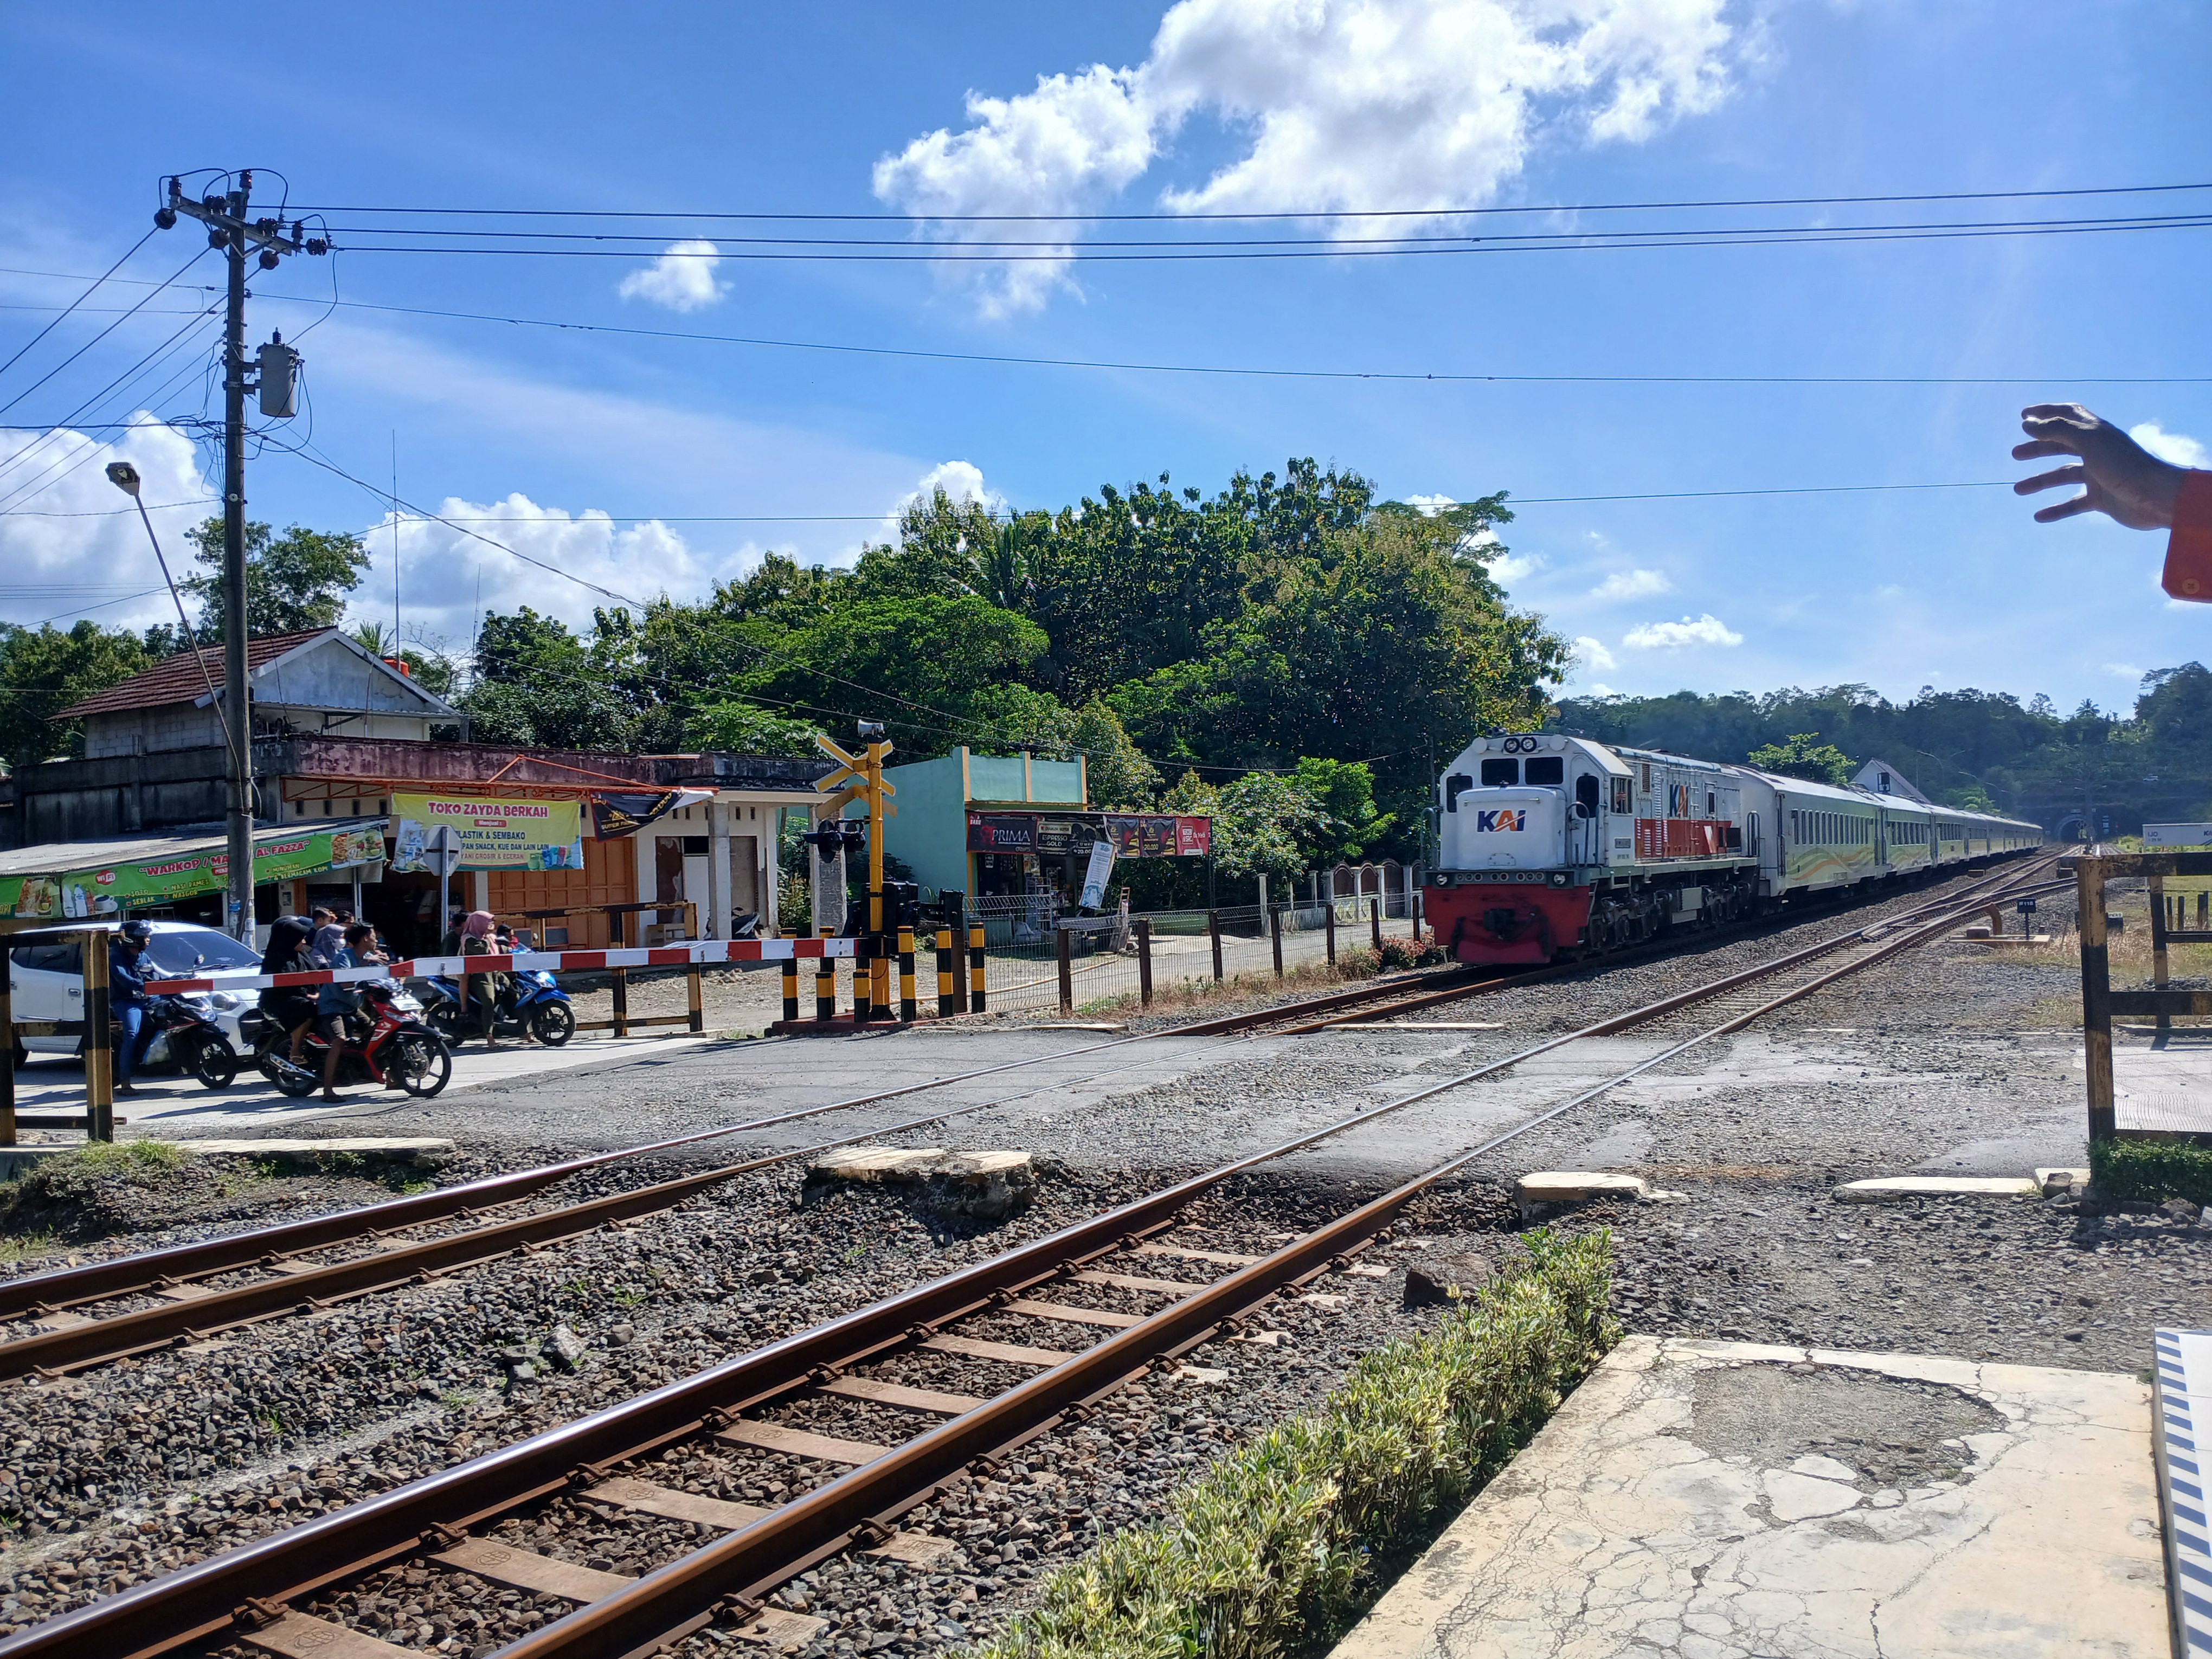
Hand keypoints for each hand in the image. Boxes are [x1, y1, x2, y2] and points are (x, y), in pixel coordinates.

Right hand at [2014, 404, 2187, 529]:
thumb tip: (2027, 423)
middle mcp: (2097, 451)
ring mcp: (2099, 475)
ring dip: (2040, 481)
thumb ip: (2057, 429)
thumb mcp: (2088, 440)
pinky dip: (2056, 510)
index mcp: (2096, 432)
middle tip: (2015, 454)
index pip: (2068, 416)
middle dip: (2038, 448)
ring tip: (2018, 489)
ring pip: (2064, 476)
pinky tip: (2039, 516)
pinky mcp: (2102, 498)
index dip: (2046, 413)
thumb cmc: (2123, 464)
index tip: (2023, 416)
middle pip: (2062, 445)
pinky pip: (2074, 504)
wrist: (2155, 496)